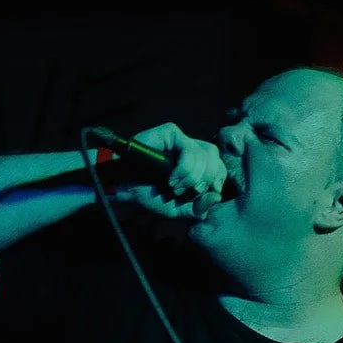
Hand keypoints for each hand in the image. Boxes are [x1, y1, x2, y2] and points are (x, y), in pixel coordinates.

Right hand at [111, 122, 231, 220]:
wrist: (123, 187)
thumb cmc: (147, 196)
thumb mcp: (177, 209)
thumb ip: (199, 208)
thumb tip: (217, 195)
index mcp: (195, 163)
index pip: (219, 165)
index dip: (219, 178)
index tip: (211, 191)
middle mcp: (189, 148)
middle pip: (214, 158)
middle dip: (204, 179)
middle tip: (185, 191)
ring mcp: (180, 139)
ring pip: (204, 154)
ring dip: (191, 176)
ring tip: (173, 185)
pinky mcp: (170, 133)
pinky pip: (189, 148)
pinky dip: (184, 167)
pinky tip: (171, 177)